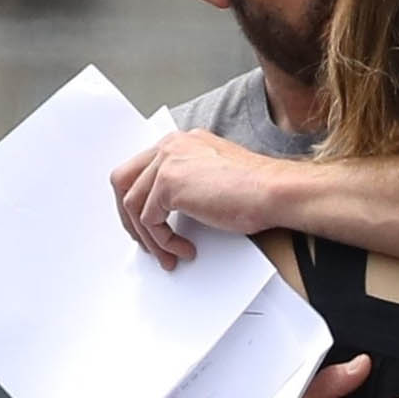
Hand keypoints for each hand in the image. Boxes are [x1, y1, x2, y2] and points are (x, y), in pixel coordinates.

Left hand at [110, 129, 284, 268]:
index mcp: (182, 142)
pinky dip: (163, 241)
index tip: (146, 227)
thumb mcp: (213, 180)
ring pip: (133, 205)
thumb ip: (188, 184)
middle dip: (128, 217)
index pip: (140, 169)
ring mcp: (167, 162)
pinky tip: (183, 249)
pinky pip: (149, 220)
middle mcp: (171, 146)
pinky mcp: (169, 183)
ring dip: (149, 237)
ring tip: (167, 255)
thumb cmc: (258, 191)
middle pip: (123, 181)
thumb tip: (166, 212)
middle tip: (144, 242)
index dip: (139, 201)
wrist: (275, 192)